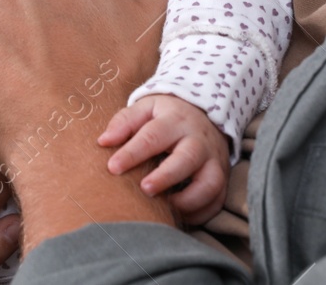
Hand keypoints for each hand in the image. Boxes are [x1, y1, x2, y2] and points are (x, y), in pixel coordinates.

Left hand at [99, 94, 229, 225]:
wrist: (205, 115)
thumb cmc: (167, 116)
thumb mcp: (146, 109)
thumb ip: (124, 122)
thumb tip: (103, 142)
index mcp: (175, 121)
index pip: (153, 136)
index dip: (132, 153)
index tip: (113, 167)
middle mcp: (198, 140)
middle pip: (187, 158)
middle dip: (166, 177)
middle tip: (144, 189)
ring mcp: (213, 160)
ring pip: (210, 182)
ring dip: (188, 200)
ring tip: (165, 208)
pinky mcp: (222, 178)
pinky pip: (217, 200)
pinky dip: (200, 213)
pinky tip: (179, 215)